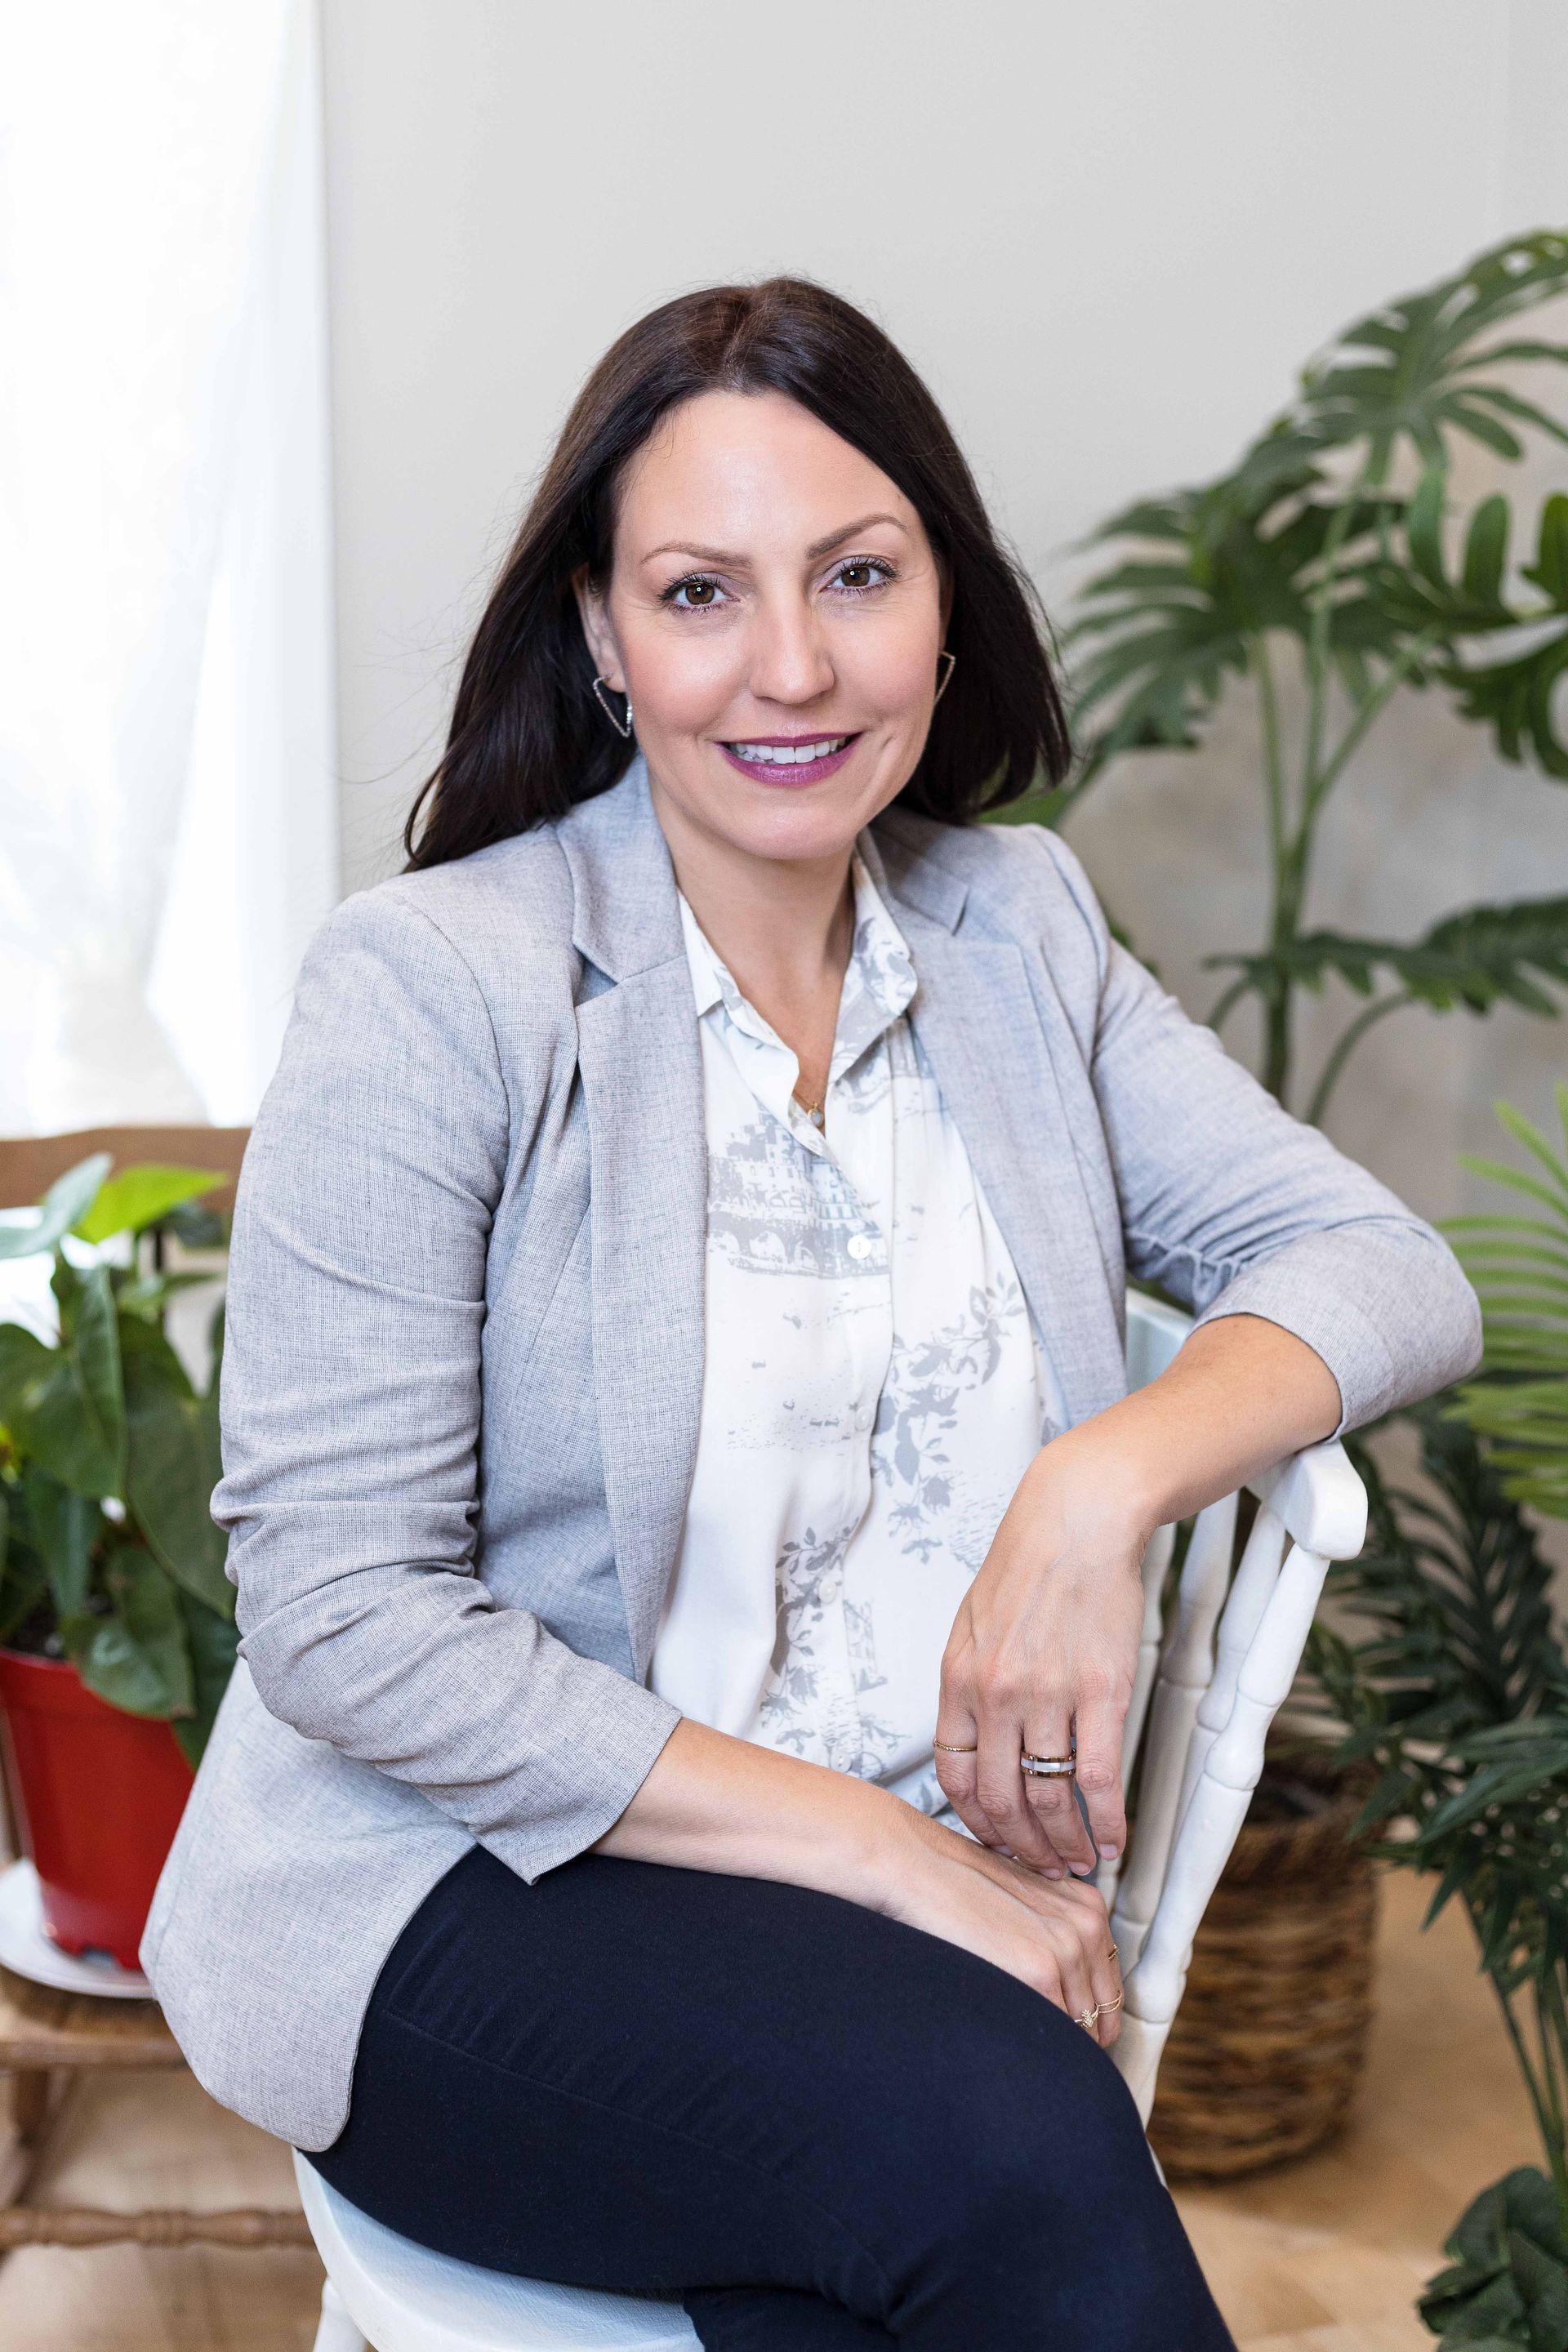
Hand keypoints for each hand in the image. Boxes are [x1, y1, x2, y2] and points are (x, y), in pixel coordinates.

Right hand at [878, 1806, 1123, 2046]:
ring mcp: (1067, 1951)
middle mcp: (1088, 1929)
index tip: (1063, 2038)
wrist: (921, 1868)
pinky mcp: (1038, 1973)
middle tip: (1041, 2050)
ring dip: (1055, 2047)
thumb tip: (1070, 2004)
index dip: (1088, 2024)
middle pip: (1103, 2020)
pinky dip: (1036, 2046)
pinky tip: (1009, 2035)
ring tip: (1020, 2041)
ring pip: (1082, 2034)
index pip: (1109, 1994)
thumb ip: (1055, 1940)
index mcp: (1089, 1911)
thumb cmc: (959, 1888)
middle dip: (1076, 2042)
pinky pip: (1054, 2034)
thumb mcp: (1026, 1904)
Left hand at [934, 1434, 1149, 1877]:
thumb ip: (969, 1683)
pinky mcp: (1102, 1691)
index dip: (974, 1822)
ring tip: (1078, 1864)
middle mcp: (996, 1695)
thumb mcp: (972, 1623)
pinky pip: (1099, 1779)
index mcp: (958, 1679)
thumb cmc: (1029, 1566)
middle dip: (1020, 1849)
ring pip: (1049, 1800)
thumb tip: (973, 1738)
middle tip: (1040, 1870)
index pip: (952, 1776)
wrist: (1077, 1519)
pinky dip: (1108, 1821)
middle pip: (999, 1801)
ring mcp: (1048, 1696)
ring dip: (1065, 1845)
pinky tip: (1115, 1840)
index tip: (994, 1842)